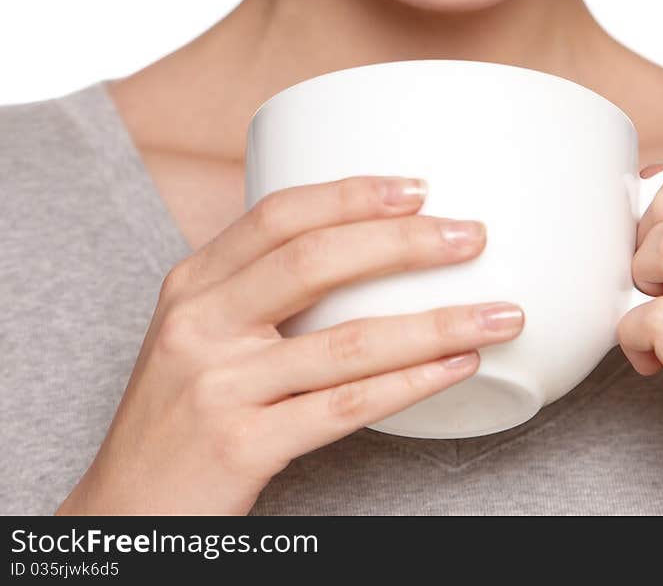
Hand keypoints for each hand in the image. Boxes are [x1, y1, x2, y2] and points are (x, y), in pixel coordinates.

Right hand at [54, 175, 523, 515]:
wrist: (124, 513)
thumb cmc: (178, 416)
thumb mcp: (196, 334)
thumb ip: (257, 290)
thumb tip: (363, 244)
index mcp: (192, 283)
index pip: (277, 215)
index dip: (352, 194)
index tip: (419, 188)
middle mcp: (201, 324)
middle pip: (315, 261)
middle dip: (406, 243)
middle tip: (472, 238)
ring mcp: (220, 386)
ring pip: (347, 340)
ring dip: (436, 322)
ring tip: (498, 313)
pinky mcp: (242, 445)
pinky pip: (346, 407)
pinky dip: (412, 383)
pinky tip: (456, 367)